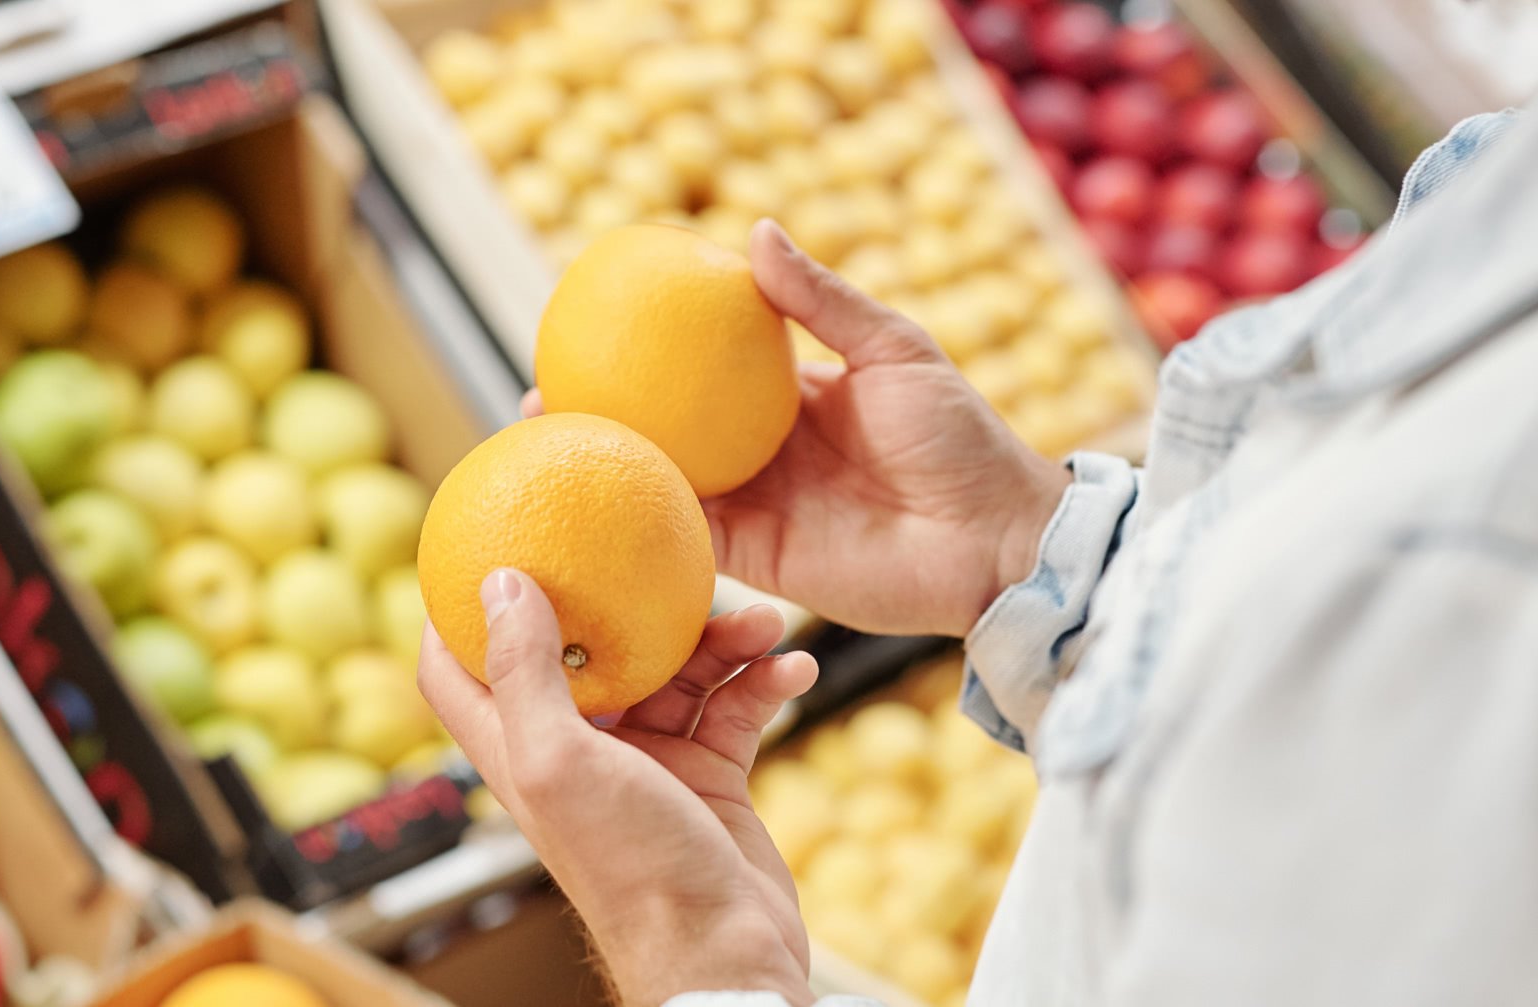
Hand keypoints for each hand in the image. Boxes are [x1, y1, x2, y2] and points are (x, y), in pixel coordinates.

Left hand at [421, 568, 820, 1005]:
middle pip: (585, 651)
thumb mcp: (560, 760)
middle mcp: (578, 749)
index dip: (454, 612)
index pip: (457, 670)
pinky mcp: (707, 776)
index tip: (484, 546)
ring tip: (764, 621)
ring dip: (721, 639)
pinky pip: (733, 707)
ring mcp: (646, 761)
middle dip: (626, 602)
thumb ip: (525, 673)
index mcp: (521, 747)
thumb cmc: (631, 869)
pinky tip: (794, 665)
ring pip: (675, 670)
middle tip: (666, 560)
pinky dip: (762, 681)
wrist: (725, 951)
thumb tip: (498, 582)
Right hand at [522, 220, 1070, 635]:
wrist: (996, 543)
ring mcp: (758, 506)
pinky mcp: (759, 560)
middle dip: (607, 411)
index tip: (596, 323)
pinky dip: (641, 518)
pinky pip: (688, 537)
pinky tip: (590, 500)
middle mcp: (766, 452)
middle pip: (671, 427)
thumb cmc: (960, 440)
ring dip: (608, 464)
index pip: (709, 367)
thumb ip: (821, 302)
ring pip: (666, 481)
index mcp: (795, 396)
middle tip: (542, 386)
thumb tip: (753, 231)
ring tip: (541, 440)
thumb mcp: (894, 351)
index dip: (655, 349)